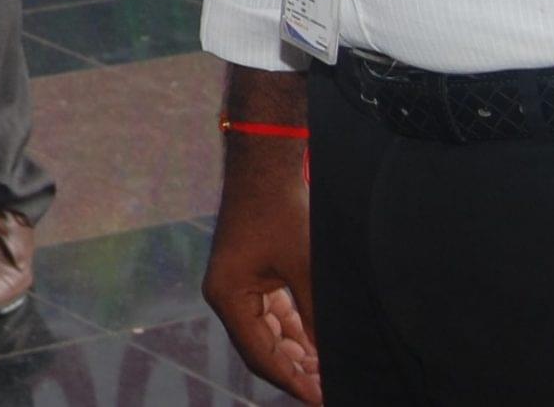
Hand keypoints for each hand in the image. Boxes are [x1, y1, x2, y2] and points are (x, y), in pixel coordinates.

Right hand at [203, 134, 321, 404]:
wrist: (266, 169)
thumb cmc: (282, 214)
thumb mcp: (304, 269)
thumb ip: (313, 316)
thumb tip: (326, 357)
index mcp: (228, 296)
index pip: (261, 355)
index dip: (292, 381)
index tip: (320, 398)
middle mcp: (226, 295)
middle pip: (260, 350)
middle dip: (294, 371)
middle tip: (327, 389)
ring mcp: (236, 286)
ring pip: (266, 335)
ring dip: (294, 353)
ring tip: (325, 373)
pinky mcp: (249, 276)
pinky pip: (269, 316)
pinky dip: (291, 332)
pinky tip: (314, 346)